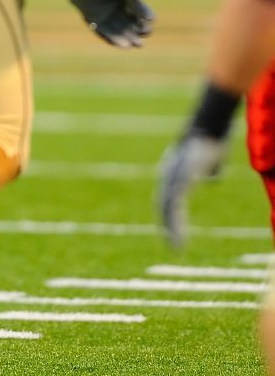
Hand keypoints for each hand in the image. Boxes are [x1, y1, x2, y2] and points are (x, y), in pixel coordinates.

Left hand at [61, 0, 153, 47]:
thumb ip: (136, 2)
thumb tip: (152, 19)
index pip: (137, 15)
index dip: (144, 22)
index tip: (149, 26)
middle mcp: (114, 8)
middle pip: (127, 25)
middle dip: (136, 35)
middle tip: (142, 43)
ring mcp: (103, 14)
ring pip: (116, 30)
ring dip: (126, 39)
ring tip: (135, 45)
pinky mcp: (92, 18)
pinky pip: (103, 31)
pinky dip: (113, 39)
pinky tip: (123, 45)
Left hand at [156, 132, 227, 248]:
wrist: (209, 128)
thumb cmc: (211, 141)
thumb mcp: (210, 161)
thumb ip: (208, 171)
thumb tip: (211, 179)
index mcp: (173, 173)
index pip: (167, 199)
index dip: (169, 217)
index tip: (174, 235)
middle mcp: (168, 175)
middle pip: (163, 205)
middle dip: (168, 226)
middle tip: (174, 247)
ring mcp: (172, 177)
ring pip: (167, 208)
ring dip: (172, 228)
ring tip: (177, 246)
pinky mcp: (179, 179)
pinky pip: (174, 202)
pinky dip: (175, 219)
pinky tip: (180, 229)